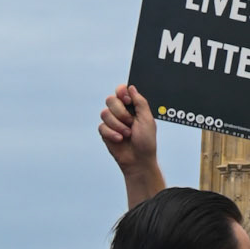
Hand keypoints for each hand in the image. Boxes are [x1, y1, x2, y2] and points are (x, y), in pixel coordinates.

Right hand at [99, 84, 162, 203]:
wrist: (139, 160)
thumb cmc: (146, 141)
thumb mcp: (147, 119)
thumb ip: (140, 102)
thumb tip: (131, 87)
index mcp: (132, 106)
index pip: (121, 91)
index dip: (121, 92)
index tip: (127, 100)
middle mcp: (120, 112)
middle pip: (110, 99)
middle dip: (121, 112)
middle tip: (130, 122)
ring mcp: (112, 122)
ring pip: (105, 113)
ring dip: (118, 125)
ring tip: (127, 134)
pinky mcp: (105, 132)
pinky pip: (102, 126)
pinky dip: (112, 133)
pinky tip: (120, 139)